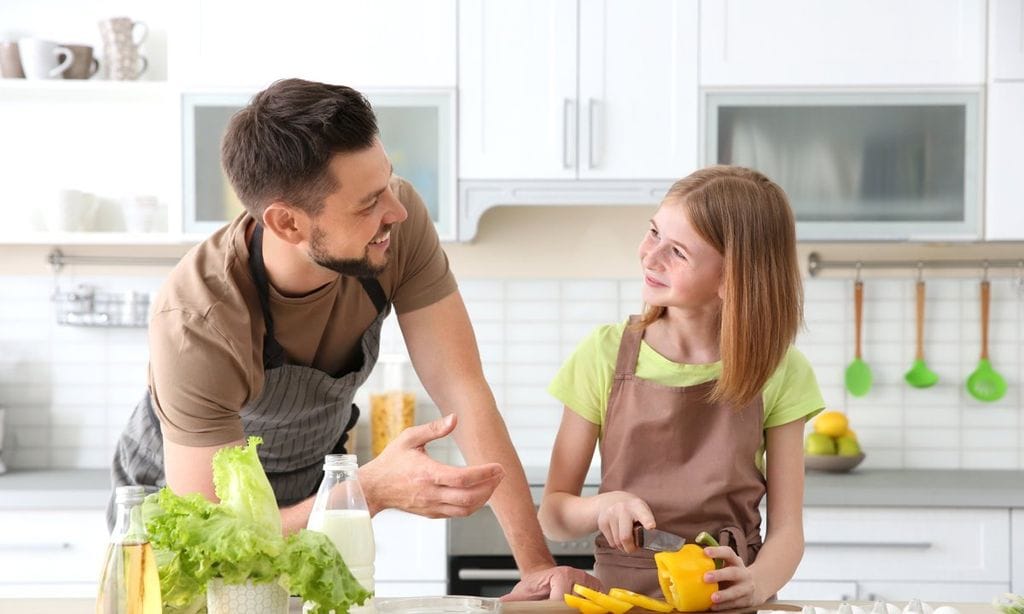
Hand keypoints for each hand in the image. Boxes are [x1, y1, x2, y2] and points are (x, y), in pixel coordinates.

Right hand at [359, 414, 504, 517]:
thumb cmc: (391, 461)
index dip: (484, 474)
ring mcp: (432, 506)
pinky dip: (472, 505)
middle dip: (490, 487)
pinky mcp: (431, 513)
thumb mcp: (409, 438)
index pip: (462, 478)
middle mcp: (431, 494)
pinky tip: (478, 492)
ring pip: (465, 510)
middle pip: (469, 498)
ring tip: (493, 483)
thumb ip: (433, 429)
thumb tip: (455, 418)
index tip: (498, 467)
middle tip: (500, 474)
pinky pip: (457, 513)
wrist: (373, 488)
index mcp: (427, 474)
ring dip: (484, 498)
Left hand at [501, 566, 602, 600]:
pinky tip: (579, 609)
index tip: (550, 610)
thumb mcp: (522, 592)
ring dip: (577, 609)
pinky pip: (596, 605)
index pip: (563, 600)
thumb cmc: (535, 585)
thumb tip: (500, 605)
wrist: (544, 576)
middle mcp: (579, 577)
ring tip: (565, 607)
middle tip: (555, 608)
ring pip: (588, 606)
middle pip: (577, 605)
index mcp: (562, 575)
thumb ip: (513, 600)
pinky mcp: (597, 590)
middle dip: (566, 610)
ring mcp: (590, 584)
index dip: (556, 610)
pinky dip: (588, 608)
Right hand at [595, 491, 654, 552]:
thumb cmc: (631, 510)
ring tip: (626, 539)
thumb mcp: (641, 511)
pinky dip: (616, 543)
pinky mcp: (602, 522)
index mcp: (637, 506)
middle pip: (625, 537)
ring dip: (623, 546)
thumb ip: (646, 524)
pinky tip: (617, 534)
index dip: (647, 521)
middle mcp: (622, 508)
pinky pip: (611, 542)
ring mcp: (610, 515)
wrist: (609, 501)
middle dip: (630, 548)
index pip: (643, 515)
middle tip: (633, 548)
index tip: (651, 526)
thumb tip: (648, 542)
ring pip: (618, 542)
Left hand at [702, 546, 761, 610]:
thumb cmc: (733, 575)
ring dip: (723, 595)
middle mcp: (743, 573)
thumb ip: (713, 562)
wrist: (756, 588)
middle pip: (732, 572)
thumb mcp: (727, 565)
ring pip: (735, 591)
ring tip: (712, 598)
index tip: (705, 552)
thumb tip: (685, 555)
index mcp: (735, 562)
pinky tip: (713, 606)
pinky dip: (723, 606)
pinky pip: (734, 604)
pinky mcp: (746, 600)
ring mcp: (746, 588)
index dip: (717, 551)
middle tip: (705, 577)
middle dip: (719, 575)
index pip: (728, 553)